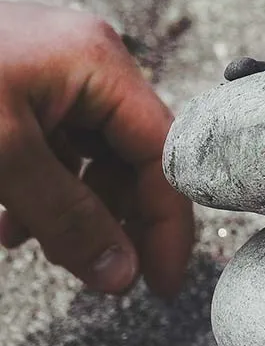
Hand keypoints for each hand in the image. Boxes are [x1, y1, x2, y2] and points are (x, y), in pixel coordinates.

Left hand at [0, 2, 193, 296]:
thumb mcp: (1, 158)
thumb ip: (68, 220)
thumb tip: (121, 274)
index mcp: (98, 64)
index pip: (163, 153)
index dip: (168, 222)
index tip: (160, 282)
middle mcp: (88, 62)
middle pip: (129, 157)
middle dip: (111, 219)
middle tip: (99, 275)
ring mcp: (55, 71)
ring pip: (89, 157)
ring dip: (70, 208)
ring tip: (28, 241)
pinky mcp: (23, 85)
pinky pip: (53, 145)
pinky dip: (38, 186)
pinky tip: (5, 217)